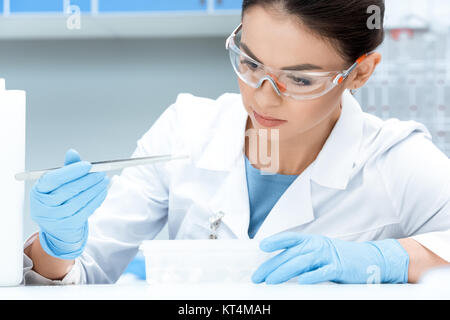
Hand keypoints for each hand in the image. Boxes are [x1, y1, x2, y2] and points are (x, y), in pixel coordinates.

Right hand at [30, 149, 109, 259]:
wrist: (58, 229)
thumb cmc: (58, 201)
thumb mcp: (58, 185)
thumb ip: (67, 169)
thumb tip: (72, 153)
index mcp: (38, 191)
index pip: (54, 179)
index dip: (72, 171)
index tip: (88, 165)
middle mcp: (43, 206)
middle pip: (68, 190)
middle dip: (88, 179)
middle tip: (101, 172)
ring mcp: (55, 218)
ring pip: (79, 200)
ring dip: (95, 189)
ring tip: (104, 180)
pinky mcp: (68, 225)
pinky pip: (86, 210)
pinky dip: (96, 199)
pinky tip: (103, 191)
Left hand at [251, 232, 408, 283]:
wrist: (369, 259)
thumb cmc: (340, 257)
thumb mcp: (319, 252)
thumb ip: (301, 256)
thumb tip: (279, 265)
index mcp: (311, 241)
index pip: (290, 239)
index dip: (276, 241)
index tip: (262, 247)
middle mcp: (317, 245)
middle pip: (290, 255)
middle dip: (272, 266)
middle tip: (258, 277)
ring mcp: (328, 255)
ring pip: (301, 263)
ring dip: (284, 272)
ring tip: (271, 281)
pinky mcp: (339, 268)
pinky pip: (323, 272)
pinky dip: (311, 276)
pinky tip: (301, 282)